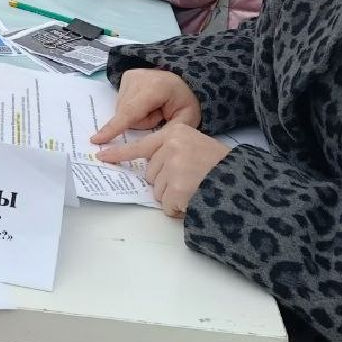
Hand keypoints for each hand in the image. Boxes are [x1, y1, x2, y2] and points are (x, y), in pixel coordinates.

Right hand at [91, 67, 200, 143]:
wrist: (184, 79)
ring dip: (137, 116)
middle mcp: (138, 78)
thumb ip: (168, 133)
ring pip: (122, 110)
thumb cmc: (186, 100)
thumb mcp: (187, 119)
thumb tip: (147, 146)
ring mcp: (130, 75)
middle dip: (142, 122)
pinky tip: (147, 102)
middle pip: (126, 115)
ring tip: (155, 107)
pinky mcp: (125, 77)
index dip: (114, 128)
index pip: (130, 112)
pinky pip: (122, 104)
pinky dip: (133, 108)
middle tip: (161, 114)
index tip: (97, 140)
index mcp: (155, 87)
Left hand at [95, 124, 230, 216]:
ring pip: (157, 191)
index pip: (140, 145)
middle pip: (151, 174)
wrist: (242, 180)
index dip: (119, 154)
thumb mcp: (195, 145)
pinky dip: (179, 209)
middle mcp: (171, 146)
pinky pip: (166, 206)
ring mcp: (173, 167)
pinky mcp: (176, 188)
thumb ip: (171, 151)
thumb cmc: (220, 166)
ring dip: (173, 196)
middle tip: (191, 180)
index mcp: (175, 133)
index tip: (100, 156)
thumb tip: (149, 170)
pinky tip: (195, 199)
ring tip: (196, 188)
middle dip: (166, 182)